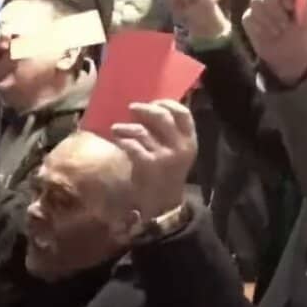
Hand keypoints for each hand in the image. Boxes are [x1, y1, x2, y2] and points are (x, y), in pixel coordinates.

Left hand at [110, 100, 197, 220]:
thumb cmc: (167, 175)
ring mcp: (164, 156)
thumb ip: (171, 134)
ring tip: (117, 128)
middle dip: (145, 109)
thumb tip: (151, 109)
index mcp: (190, 142)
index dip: (168, 103)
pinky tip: (117, 139)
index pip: (184, 114)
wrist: (163, 205)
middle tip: (132, 108)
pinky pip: (132, 145)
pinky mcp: (148, 165)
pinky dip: (122, 140)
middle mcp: (180, 147)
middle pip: (162, 117)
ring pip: (142, 131)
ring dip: (126, 127)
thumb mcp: (178, 153)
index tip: (155, 101)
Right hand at [242, 0, 306, 84]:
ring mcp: (261, 6)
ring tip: (278, 33)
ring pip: (256, 2)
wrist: (291, 58)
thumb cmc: (304, 38)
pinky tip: (267, 36)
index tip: (292, 6)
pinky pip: (248, 17)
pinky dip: (258, 29)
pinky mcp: (249, 18)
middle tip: (285, 26)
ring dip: (268, 21)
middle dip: (276, 11)